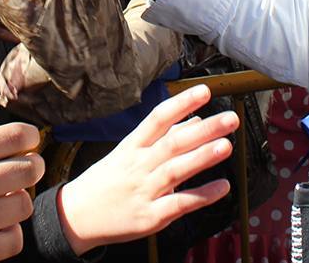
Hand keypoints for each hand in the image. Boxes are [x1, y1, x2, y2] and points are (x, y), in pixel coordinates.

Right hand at [0, 118, 43, 262]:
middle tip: (22, 172)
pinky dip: (7, 233)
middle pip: (29, 169)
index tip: (27, 143)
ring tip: (0, 202)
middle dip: (31, 167)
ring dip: (17, 201)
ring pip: (23, 205)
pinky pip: (13, 240)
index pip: (17, 136)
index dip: (29, 137)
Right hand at [57, 84, 237, 254]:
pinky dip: (202, 195)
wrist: (77, 216)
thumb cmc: (106, 181)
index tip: (204, 91)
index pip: (158, 118)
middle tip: (230, 118)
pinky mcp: (150, 217)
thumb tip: (196, 119)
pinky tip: (223, 187)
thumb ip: (163, 136)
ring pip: (176, 170)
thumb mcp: (128, 152)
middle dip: (204, 130)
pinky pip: (179, 204)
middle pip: (173, 143)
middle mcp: (139, 165)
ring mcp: (145, 191)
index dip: (181, 103)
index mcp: (132, 146)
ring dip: (202, 157)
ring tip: (226, 145)